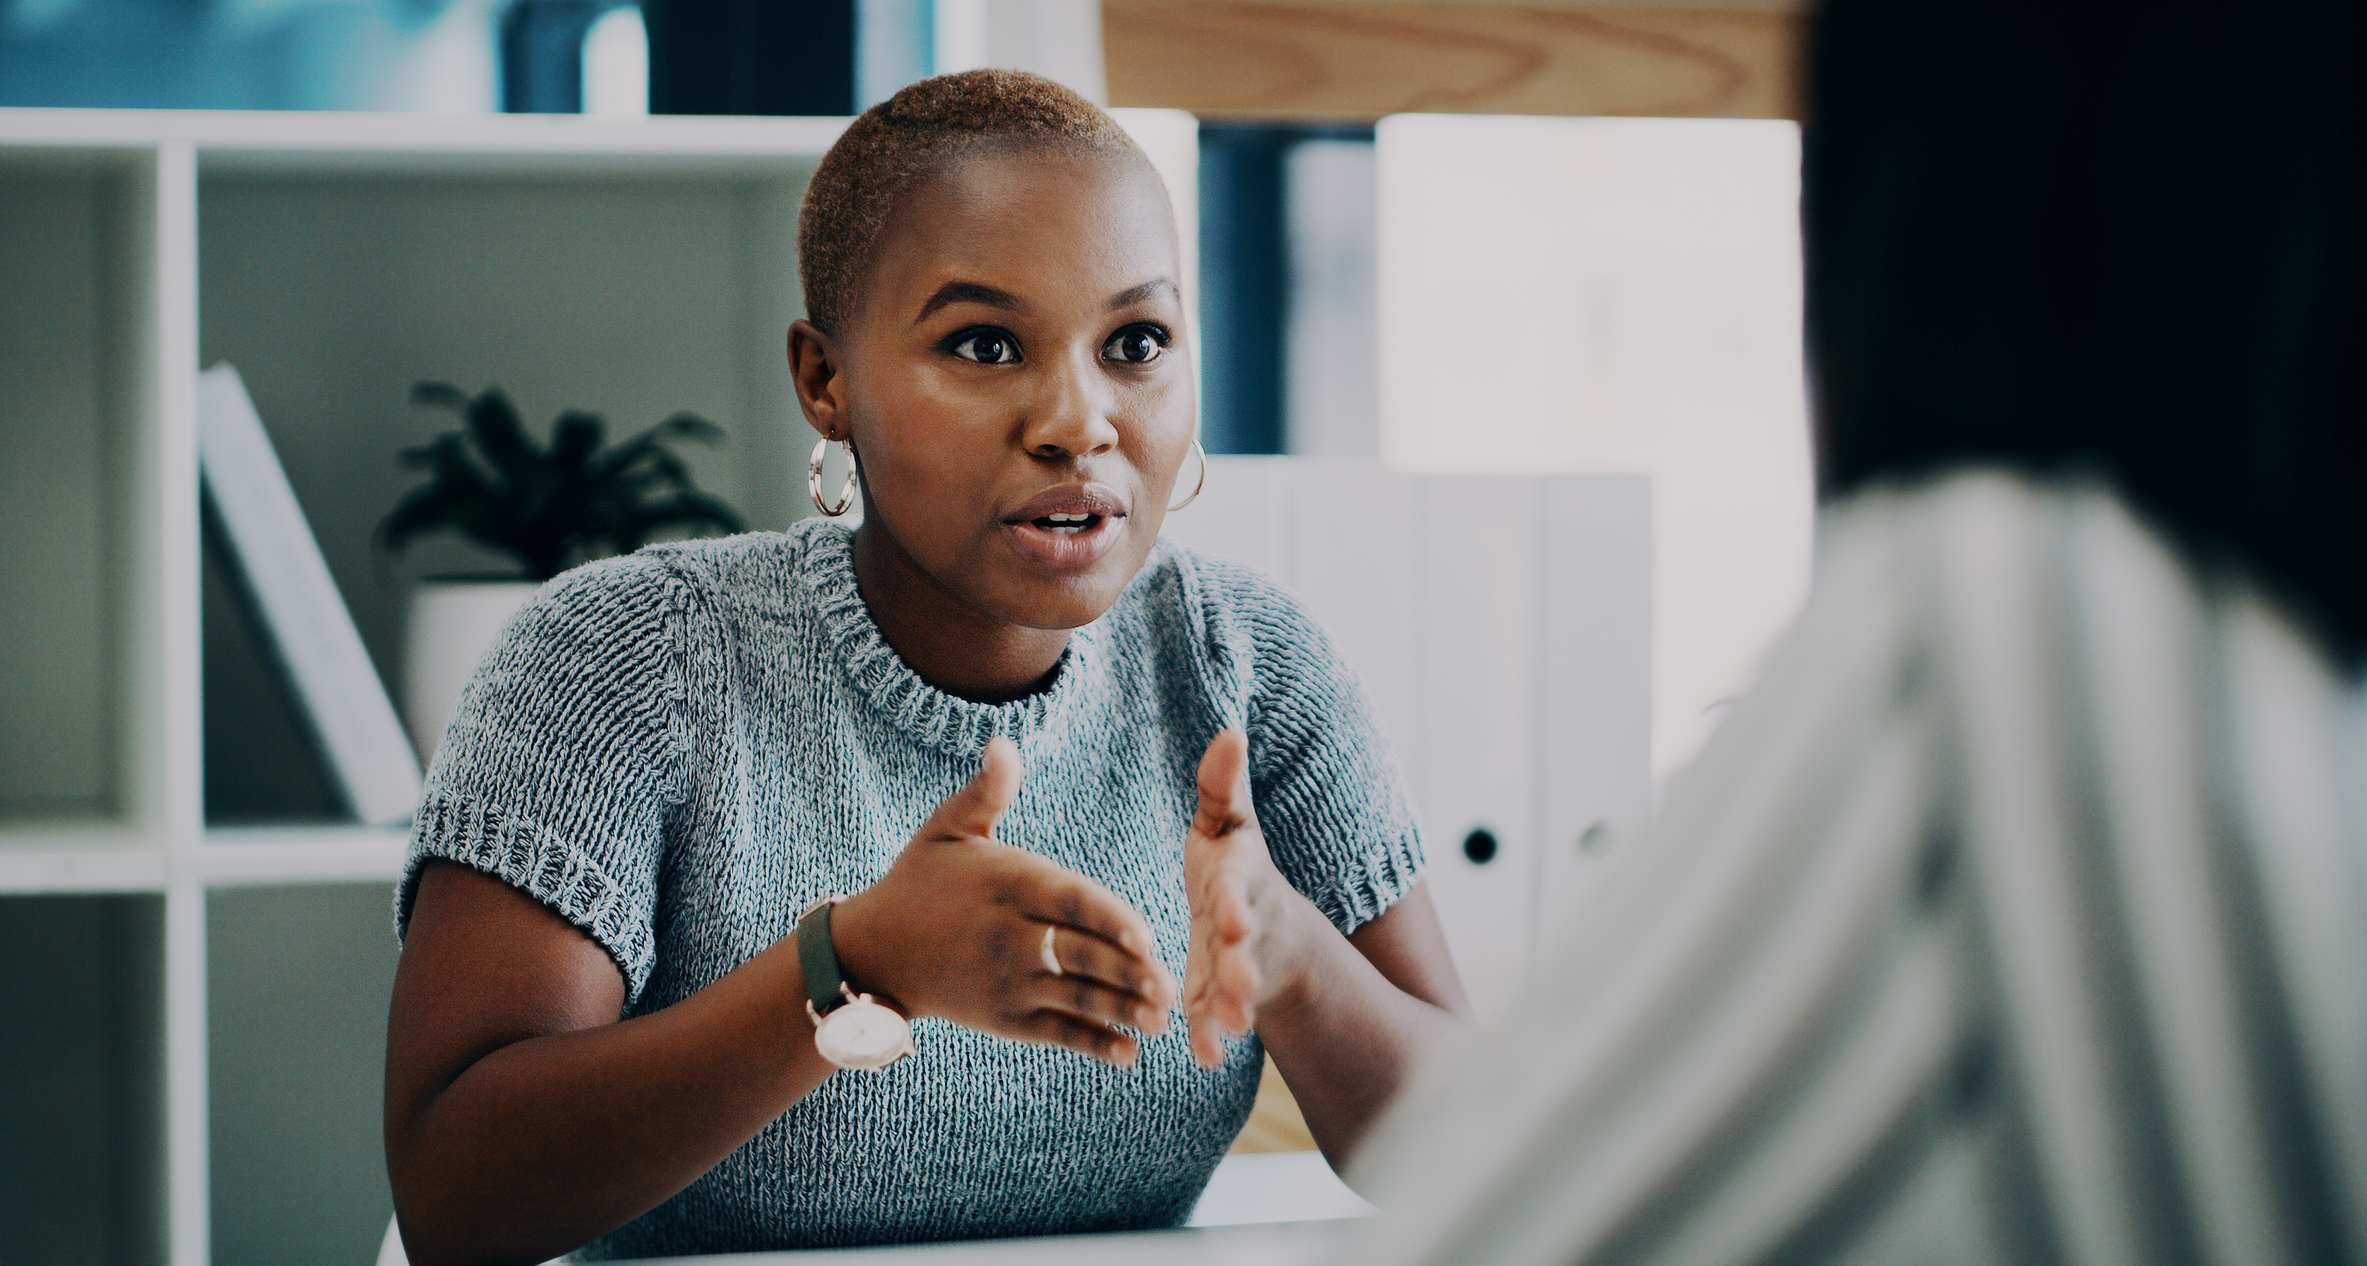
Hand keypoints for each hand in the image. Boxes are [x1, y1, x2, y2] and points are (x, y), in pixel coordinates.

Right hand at [832, 737, 1179, 1066]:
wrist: (875, 952)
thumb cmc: (921, 880)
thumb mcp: (946, 829)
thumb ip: (985, 791)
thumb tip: (1004, 744)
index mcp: (1006, 884)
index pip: (1066, 902)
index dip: (1107, 918)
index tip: (1145, 933)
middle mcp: (1007, 936)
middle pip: (1077, 955)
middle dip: (1127, 973)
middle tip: (1170, 986)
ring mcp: (1006, 981)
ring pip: (1073, 998)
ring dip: (1120, 1011)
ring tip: (1162, 1020)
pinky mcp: (1002, 1018)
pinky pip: (1054, 1033)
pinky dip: (1091, 1044)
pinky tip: (1127, 1053)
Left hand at [1182, 729, 1324, 1067]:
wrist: (1256, 921)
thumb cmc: (1230, 862)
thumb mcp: (1229, 822)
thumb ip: (1223, 785)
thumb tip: (1229, 730)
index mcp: (1239, 878)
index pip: (1239, 888)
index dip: (1237, 903)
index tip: (1233, 921)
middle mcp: (1245, 923)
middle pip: (1245, 947)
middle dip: (1244, 967)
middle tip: (1242, 987)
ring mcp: (1236, 964)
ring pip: (1236, 988)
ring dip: (1233, 1008)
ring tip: (1231, 1027)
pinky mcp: (1220, 995)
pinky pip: (1215, 1016)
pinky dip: (1211, 1035)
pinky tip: (1203, 1055)